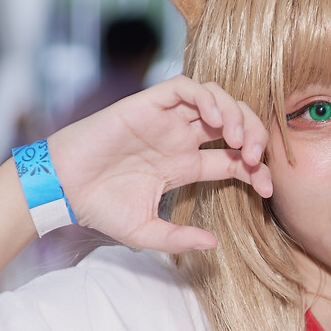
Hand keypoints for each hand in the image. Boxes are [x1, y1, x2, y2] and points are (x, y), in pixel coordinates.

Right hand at [46, 76, 272, 252]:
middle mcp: (180, 139)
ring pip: (215, 99)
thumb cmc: (98, 208)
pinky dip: (206, 96)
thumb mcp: (146, 233)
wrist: (61, 189)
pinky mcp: (147, 104)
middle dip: (255, 136)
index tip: (268, 190)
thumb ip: (180, 238)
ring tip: (238, 140)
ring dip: (236, 114)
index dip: (257, 171)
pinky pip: (185, 87)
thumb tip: (214, 244)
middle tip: (257, 159)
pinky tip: (214, 120)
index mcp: (184, 165)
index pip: (234, 160)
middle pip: (233, 124)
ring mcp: (165, 120)